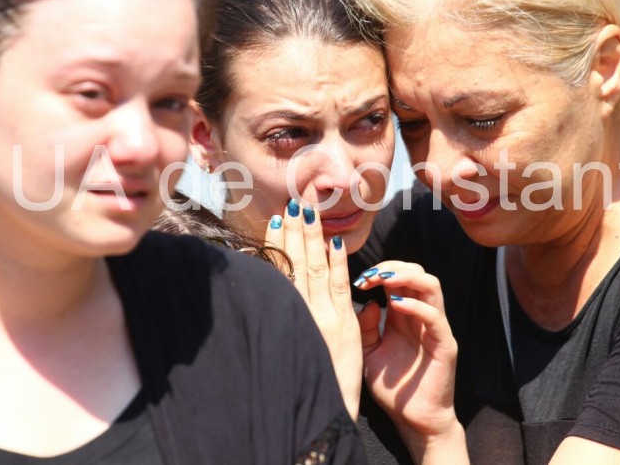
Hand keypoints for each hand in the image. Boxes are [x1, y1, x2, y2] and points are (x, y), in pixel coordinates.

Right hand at [265, 199, 362, 420]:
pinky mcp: (341, 326)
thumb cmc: (306, 381)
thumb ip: (289, 315)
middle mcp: (300, 313)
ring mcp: (321, 317)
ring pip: (313, 270)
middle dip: (294, 233)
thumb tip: (277, 288)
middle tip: (292, 205)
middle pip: (295, 265)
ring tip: (308, 213)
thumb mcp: (291, 345)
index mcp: (288, 317)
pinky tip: (335, 242)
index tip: (277, 221)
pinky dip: (336, 263)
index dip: (280, 245)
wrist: (323, 412)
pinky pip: (337, 288)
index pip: (282, 272)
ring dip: (311, 239)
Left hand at [354, 262, 466, 462]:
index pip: (398, 278)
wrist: (413, 420)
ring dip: (407, 277)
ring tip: (384, 280)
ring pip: (431, 286)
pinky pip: (435, 317)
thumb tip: (367, 302)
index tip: (358, 279)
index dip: (379, 272)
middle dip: (392, 267)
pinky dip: (417, 306)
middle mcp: (421, 316)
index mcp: (403, 315)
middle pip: (416, 273)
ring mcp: (435, 328)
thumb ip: (365, 328)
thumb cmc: (392, 388)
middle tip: (370, 275)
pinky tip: (396, 305)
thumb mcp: (369, 353)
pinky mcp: (444, 344)